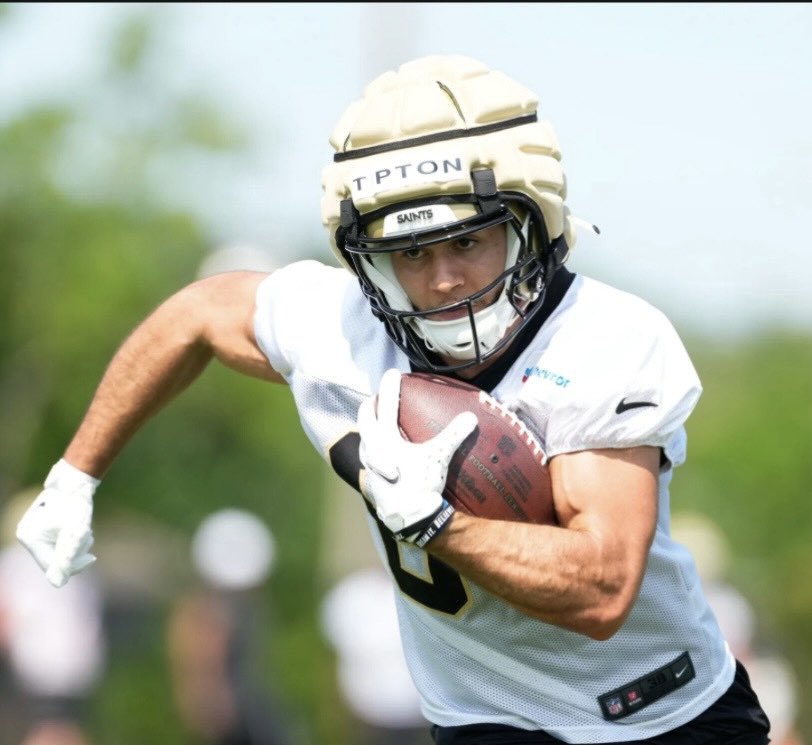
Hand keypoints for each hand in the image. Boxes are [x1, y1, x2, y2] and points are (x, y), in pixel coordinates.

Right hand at [16, 459, 99, 587]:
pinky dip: (73, 541)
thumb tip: (58, 584)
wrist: (78, 482)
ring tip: (84, 529)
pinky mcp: (44, 531)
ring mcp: (35, 533)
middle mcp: (27, 535)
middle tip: (88, 536)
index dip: (73, 566)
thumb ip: (67, 556)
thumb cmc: (76, 503)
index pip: (51, 564)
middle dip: (75, 552)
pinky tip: (81, 529)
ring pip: (60, 553)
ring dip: (76, 546)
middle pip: (54, 560)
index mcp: (28, 536)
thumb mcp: (76, 530)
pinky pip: (61, 546)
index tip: (92, 559)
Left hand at [357, 368, 477, 547]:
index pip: (386, 404)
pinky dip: (373, 447)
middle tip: (379, 395)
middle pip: (365, 417)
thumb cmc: (421, 485)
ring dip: (369, 426)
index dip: (390, 386)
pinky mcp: (371, 479)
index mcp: (384, 438)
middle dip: (371, 403)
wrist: (410, 518)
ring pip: (363, 437)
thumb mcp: (439, 457)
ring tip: (378, 422)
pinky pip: (367, 456)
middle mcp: (371, 448)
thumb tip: (471, 417)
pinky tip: (382, 453)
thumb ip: (454, 435)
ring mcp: (368, 465)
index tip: (393, 372)